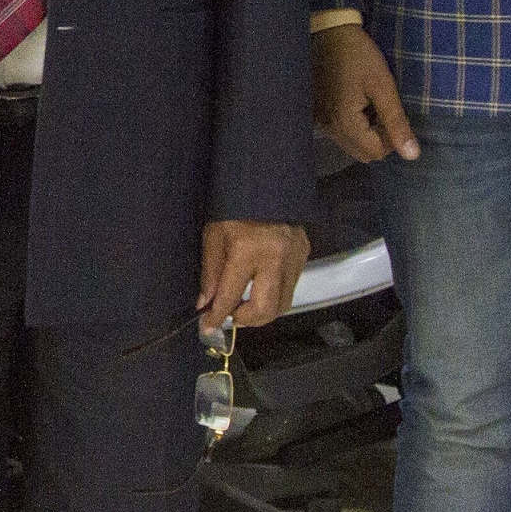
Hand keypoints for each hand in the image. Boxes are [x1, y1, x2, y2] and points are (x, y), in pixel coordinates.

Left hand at [199, 219, 309, 333]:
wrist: (266, 184)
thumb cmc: (234, 209)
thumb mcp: (214, 236)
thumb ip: (211, 273)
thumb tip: (205, 304)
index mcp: (247, 251)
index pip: (231, 295)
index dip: (217, 315)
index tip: (208, 327)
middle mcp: (275, 259)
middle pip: (265, 309)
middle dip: (246, 320)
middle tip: (232, 316)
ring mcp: (294, 259)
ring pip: (283, 303)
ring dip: (263, 312)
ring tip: (245, 306)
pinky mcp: (305, 256)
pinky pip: (291, 288)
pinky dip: (275, 296)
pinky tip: (261, 289)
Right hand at [314, 23, 418, 162]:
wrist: (329, 32)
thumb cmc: (359, 56)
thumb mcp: (383, 85)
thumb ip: (396, 122)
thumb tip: (412, 156)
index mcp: (344, 122)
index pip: (376, 152)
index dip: (391, 138)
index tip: (392, 111)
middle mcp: (328, 128)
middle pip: (362, 153)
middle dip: (378, 138)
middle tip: (382, 109)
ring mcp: (319, 121)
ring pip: (350, 144)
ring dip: (365, 133)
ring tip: (369, 103)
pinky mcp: (316, 114)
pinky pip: (339, 133)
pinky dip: (352, 126)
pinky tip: (355, 102)